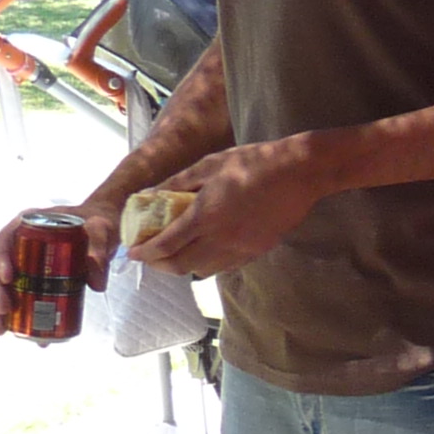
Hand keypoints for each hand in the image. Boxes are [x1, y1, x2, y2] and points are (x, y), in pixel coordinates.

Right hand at [0, 199, 114, 329]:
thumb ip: (99, 250)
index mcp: (27, 223)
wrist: (101, 224)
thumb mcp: (102, 230)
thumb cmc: (97, 221)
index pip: (4, 240)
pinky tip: (11, 330)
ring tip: (1, 330)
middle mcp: (16, 240)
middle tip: (4, 311)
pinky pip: (12, 291)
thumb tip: (96, 285)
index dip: (1, 260)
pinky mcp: (27, 273)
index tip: (8, 279)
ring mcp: (19, 257)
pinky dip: (11, 310)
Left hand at [131, 139, 325, 277]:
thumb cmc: (253, 162)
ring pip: (202, 271)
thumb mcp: (209, 164)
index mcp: (205, 216)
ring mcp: (241, 248)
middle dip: (159, 265)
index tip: (132, 252)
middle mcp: (221, 238)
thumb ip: (177, 183)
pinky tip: (205, 252)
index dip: (145, 252)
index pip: (165, 245)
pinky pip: (225, 266)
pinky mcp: (257, 251)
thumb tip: (150, 194)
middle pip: (180, 266)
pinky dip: (208, 264)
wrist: (300, 173)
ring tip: (176, 255)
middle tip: (151, 257)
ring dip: (183, 267)